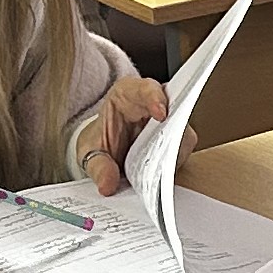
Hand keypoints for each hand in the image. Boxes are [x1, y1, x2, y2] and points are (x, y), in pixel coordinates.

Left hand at [81, 73, 172, 196]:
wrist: (105, 153)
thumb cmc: (99, 142)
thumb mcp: (89, 153)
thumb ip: (97, 166)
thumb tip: (108, 184)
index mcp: (128, 94)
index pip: (146, 88)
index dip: (155, 98)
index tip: (161, 114)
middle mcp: (153, 104)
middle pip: (174, 107)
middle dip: (172, 129)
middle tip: (166, 152)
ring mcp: (168, 121)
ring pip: (182, 132)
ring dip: (171, 152)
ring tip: (155, 169)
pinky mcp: (177, 139)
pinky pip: (183, 149)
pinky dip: (172, 164)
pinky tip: (159, 173)